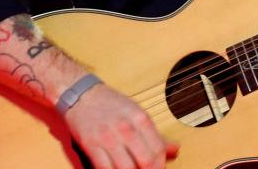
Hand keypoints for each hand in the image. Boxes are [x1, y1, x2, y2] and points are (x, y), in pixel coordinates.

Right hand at [64, 84, 179, 168]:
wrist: (82, 95)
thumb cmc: (111, 104)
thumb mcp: (137, 113)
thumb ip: (155, 134)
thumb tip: (175, 148)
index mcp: (140, 118)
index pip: (158, 149)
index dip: (161, 165)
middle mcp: (125, 128)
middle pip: (146, 161)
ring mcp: (107, 137)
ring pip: (126, 168)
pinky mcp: (91, 145)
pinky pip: (105, 168)